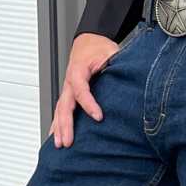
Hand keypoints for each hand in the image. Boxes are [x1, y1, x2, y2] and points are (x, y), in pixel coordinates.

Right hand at [50, 32, 118, 147]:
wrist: (88, 41)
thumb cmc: (97, 47)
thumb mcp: (110, 51)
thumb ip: (116, 61)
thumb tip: (129, 72)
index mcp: (79, 70)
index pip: (81, 90)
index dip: (89, 104)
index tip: (99, 116)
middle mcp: (70, 81)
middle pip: (65, 105)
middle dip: (66, 124)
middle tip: (69, 140)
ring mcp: (67, 88)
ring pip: (60, 110)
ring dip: (59, 127)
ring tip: (60, 144)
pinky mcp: (69, 94)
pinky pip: (61, 110)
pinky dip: (57, 124)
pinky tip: (56, 136)